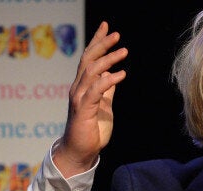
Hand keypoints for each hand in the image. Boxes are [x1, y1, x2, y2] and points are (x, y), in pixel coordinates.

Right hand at [54, 21, 127, 177]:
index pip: (88, 59)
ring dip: (108, 60)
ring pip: (91, 72)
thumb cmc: (91, 130)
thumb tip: (113, 75)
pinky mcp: (83, 110)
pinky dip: (108, 81)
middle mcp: (78, 89)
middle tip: (116, 34)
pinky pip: (96, 91)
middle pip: (88, 60)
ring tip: (123, 51)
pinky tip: (121, 74)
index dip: (97, 42)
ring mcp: (79, 98)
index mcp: (83, 86)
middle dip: (101, 45)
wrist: (80, 151)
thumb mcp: (103, 105)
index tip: (106, 27)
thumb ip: (106, 90)